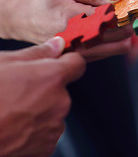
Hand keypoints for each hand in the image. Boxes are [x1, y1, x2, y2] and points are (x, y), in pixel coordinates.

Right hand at [0, 0, 132, 60]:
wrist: (15, 16)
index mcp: (72, 18)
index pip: (112, 17)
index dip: (128, 9)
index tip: (136, 2)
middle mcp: (76, 38)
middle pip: (118, 34)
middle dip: (130, 21)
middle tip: (134, 10)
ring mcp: (77, 50)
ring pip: (115, 46)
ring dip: (126, 33)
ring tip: (128, 20)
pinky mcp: (77, 56)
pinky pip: (105, 52)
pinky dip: (115, 42)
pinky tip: (117, 32)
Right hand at [0, 37, 85, 155]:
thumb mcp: (3, 63)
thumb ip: (37, 53)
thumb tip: (57, 44)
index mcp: (52, 78)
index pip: (77, 64)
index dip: (67, 62)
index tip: (58, 63)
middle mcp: (60, 102)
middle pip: (61, 90)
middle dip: (45, 88)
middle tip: (17, 91)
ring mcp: (54, 128)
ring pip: (53, 111)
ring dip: (39, 110)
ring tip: (10, 111)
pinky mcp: (45, 148)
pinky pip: (45, 132)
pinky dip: (33, 130)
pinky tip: (12, 127)